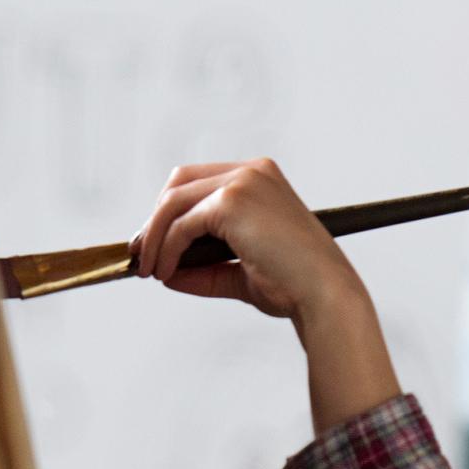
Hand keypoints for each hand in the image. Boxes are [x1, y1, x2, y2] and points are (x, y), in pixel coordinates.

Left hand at [132, 157, 366, 326]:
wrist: (324, 297)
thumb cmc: (296, 287)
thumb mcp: (242, 273)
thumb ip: (206, 269)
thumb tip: (167, 273)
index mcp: (261, 179)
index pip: (200, 183)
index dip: (172, 212)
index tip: (156, 245)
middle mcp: (253, 172)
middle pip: (180, 182)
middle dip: (156, 220)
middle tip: (143, 256)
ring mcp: (243, 182)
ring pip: (175, 201)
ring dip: (155, 237)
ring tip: (150, 270)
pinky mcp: (233, 201)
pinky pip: (183, 224)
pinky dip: (168, 248)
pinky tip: (167, 272)